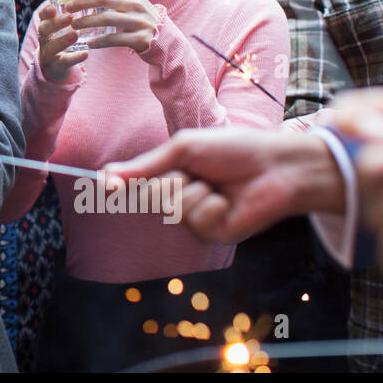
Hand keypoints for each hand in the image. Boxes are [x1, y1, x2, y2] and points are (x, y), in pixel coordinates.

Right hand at [32, 0, 85, 81]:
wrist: (57, 65)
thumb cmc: (64, 37)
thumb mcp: (64, 25)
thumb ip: (74, 10)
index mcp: (47, 24)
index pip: (42, 15)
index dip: (46, 11)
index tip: (53, 7)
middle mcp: (44, 38)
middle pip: (44, 29)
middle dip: (55, 23)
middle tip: (69, 17)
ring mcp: (49, 52)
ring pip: (52, 46)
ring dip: (63, 40)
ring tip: (75, 34)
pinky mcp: (57, 65)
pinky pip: (65, 62)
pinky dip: (75, 58)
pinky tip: (85, 54)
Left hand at [68, 0, 161, 51]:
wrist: (164, 38)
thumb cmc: (140, 17)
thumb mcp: (133, 1)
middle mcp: (135, 4)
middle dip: (82, 1)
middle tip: (68, 7)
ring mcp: (138, 21)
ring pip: (106, 19)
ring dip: (86, 22)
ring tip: (73, 25)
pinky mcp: (138, 38)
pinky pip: (113, 39)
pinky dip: (99, 41)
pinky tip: (89, 43)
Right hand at [104, 126, 344, 242]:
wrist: (276, 165)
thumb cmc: (233, 150)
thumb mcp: (184, 149)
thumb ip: (146, 166)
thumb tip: (106, 175)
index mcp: (172, 175)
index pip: (136, 185)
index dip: (119, 185)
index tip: (106, 184)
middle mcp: (179, 199)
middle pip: (149, 198)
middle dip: (168, 182)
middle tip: (193, 172)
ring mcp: (195, 219)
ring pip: (172, 210)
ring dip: (194, 192)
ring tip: (217, 185)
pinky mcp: (213, 234)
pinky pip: (195, 221)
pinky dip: (211, 206)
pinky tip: (228, 201)